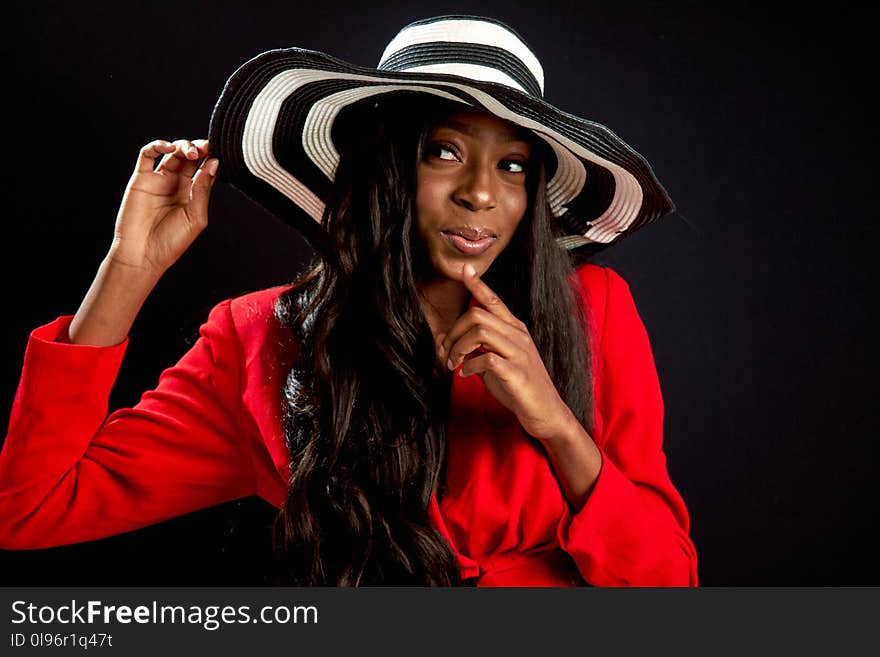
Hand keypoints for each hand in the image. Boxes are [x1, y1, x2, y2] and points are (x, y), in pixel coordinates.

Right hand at [109, 139, 218, 278]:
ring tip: (192, 152)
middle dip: (199, 148)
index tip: (219, 152)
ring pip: (171, 153)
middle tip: (207, 147)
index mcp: (192, 194)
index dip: (211, 159)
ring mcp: (158, 180)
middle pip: (189, 157)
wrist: (143, 254)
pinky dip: (157, 146)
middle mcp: (176, 185)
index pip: (204, 169)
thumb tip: (213, 163)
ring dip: (183, 146)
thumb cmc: (171, 241)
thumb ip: (203, 190)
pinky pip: (147, 155)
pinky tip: (169, 148)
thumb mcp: (196, 216)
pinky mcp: (141, 179)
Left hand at [437, 263, 576, 442]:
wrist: (545, 412)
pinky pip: (486, 359)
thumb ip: (475, 348)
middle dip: (453, 332)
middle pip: (477, 315)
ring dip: (458, 348)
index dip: (478, 285)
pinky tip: (465, 374)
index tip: (465, 270)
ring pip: (480, 332)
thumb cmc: (518, 385)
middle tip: (445, 353)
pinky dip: (469, 366)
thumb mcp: (496, 361)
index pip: (493, 301)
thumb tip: (445, 342)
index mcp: (514, 329)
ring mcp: (519, 353)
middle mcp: (518, 335)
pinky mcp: (517, 373)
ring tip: (453, 364)